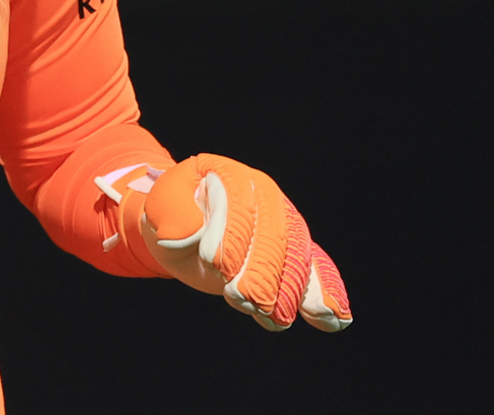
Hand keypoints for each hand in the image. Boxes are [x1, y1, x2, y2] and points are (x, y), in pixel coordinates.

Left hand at [114, 154, 351, 331]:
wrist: (184, 223)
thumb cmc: (169, 215)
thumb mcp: (159, 209)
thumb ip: (174, 217)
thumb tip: (196, 235)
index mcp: (229, 174)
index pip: (237, 204)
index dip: (228, 235)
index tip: (214, 265)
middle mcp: (264, 194)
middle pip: (272, 234)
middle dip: (260, 271)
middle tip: (241, 299)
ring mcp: (283, 221)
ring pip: (296, 255)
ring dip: (287, 290)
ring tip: (275, 319)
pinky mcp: (294, 249)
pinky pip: (316, 267)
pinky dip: (325, 291)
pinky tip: (333, 319)